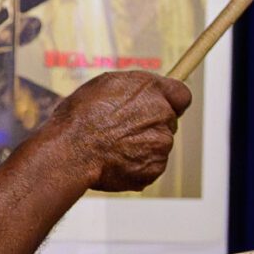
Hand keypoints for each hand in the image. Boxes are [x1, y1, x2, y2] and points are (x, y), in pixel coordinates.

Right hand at [42, 70, 190, 192]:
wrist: (71, 151)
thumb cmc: (80, 117)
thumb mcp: (105, 84)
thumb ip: (135, 88)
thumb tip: (145, 92)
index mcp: (152, 90)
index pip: (182, 95)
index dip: (171, 102)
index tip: (164, 107)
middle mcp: (162, 115)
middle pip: (168, 122)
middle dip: (151, 125)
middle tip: (123, 130)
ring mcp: (161, 144)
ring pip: (159, 146)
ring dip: (142, 147)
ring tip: (113, 146)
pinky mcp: (155, 168)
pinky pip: (151, 166)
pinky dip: (137, 165)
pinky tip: (116, 160)